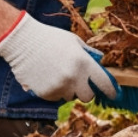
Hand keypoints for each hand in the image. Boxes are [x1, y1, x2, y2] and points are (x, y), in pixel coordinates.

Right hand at [0, 12, 119, 102]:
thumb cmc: (49, 38)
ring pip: (69, 97)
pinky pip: (55, 98)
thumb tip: (100, 62)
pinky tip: (47, 77)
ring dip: (67, 90)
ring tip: (57, 74)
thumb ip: (88, 53)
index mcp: (83, 62)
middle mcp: (73, 77)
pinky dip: (54, 91)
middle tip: (79, 82)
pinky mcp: (45, 93)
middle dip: (85, 91)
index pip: (104, 82)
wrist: (22, 42)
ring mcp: (59, 86)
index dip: (111, 91)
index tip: (114, 95)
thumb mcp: (73, 41)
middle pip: (87, 96)